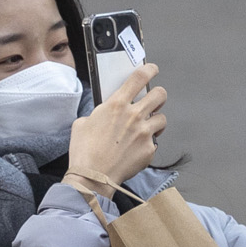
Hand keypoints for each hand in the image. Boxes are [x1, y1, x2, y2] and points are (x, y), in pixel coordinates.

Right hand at [64, 64, 166, 197]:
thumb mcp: (82, 123)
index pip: (139, 77)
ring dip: (155, 122)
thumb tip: (103, 115)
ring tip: (144, 129)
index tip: (152, 70)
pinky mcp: (149, 149)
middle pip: (160, 94)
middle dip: (158, 96)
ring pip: (162, 119)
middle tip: (152, 102)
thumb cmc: (84, 152)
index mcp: (116, 105)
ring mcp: (144, 133)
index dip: (149, 69)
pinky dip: (148, 144)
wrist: (92, 177)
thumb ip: (98, 114)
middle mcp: (133, 115)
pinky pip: (155, 142)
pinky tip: (136, 150)